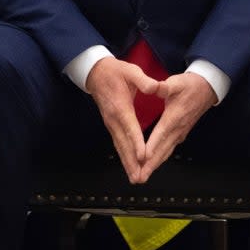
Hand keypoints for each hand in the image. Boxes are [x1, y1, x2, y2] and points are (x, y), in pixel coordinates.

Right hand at [86, 56, 160, 183]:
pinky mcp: (111, 124)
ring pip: (119, 146)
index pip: (131, 128)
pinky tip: (129, 164)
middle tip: (139, 177)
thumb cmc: (114, 71)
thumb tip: (155, 87)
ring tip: (135, 178)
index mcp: (121, 107)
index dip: (137, 143)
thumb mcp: (130, 71)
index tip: (144, 157)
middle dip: (132, 161)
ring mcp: (110, 123)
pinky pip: (117, 143)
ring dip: (127, 163)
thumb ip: (143, 80)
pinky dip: (123, 156)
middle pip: (123, 144)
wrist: (94, 72)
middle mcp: (114, 119)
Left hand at [138, 72, 215, 180]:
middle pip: (162, 150)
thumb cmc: (190, 86)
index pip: (160, 135)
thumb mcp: (176, 83)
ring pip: (165, 153)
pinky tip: (151, 165)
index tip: (142, 159)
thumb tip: (154, 87)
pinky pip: (167, 150)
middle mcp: (177, 129)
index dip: (151, 147)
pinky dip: (158, 159)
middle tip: (138, 177)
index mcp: (174, 118)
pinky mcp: (179, 134)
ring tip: (141, 176)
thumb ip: (163, 87)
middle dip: (150, 165)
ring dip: (153, 165)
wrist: (207, 89)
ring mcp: (179, 133)